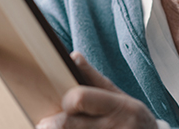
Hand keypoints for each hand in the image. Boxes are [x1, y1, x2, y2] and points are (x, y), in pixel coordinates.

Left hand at [37, 52, 158, 128]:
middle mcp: (114, 128)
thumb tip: (73, 56)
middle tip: (46, 122)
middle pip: (66, 124)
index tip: (65, 104)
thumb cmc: (132, 118)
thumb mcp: (120, 96)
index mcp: (119, 107)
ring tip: (53, 127)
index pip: (79, 99)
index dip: (67, 102)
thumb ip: (95, 78)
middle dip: (52, 123)